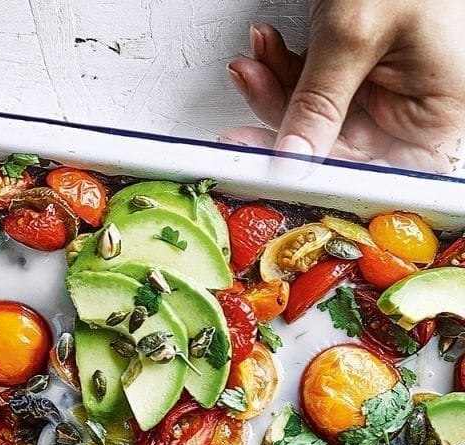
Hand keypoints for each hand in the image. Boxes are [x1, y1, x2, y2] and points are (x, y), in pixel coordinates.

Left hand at [224, 1, 464, 172]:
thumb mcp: (358, 35)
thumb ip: (320, 102)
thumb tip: (292, 158)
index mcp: (435, 116)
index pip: (372, 173)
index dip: (319, 175)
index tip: (273, 173)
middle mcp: (411, 111)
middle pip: (334, 150)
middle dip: (282, 124)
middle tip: (243, 123)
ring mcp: (383, 92)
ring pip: (314, 120)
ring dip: (273, 91)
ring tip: (252, 66)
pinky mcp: (357, 73)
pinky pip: (311, 90)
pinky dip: (282, 69)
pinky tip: (265, 50)